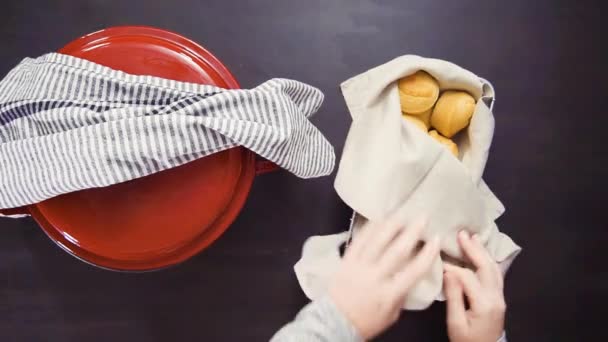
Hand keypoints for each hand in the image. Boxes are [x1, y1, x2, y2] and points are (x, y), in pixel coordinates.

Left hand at [329, 218, 439, 339]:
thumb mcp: (392, 314)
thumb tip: (412, 273)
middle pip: (397, 251)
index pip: (414, 271)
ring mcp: (359, 267)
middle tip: (423, 217)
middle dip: (412, 232)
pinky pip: (359, 240)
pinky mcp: (346, 260)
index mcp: (390, 294)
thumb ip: (402, 293)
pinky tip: (379, 218)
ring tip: (403, 213)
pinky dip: (370, 228)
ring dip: (392, 225)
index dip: (428, 254)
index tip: (437, 239)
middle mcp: (375, 277)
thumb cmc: (367, 321)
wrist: (334, 322)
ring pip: (377, 241)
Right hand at [444, 231, 505, 341]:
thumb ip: (453, 296)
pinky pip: (496, 274)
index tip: (439, 262)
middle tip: (462, 234)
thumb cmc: (467, 341)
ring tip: (473, 238)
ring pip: (494, 268)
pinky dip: (488, 260)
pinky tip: (482, 253)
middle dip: (474, 249)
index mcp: (484, 303)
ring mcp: (500, 297)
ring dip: (483, 252)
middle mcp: (496, 297)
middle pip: (487, 267)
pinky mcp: (499, 298)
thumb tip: (448, 272)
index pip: (468, 277)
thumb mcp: (455, 323)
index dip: (453, 268)